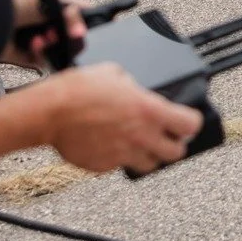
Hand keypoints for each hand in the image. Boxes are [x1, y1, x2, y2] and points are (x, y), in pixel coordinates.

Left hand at [2, 0, 87, 68]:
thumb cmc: (12, 5)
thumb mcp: (47, 3)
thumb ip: (70, 13)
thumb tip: (84, 23)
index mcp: (48, 5)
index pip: (73, 14)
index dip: (81, 20)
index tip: (84, 27)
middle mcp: (41, 22)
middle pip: (67, 34)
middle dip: (68, 35)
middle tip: (69, 34)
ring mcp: (34, 39)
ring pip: (57, 49)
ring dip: (53, 44)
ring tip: (44, 38)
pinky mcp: (25, 56)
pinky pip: (43, 61)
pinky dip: (42, 55)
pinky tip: (34, 45)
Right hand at [40, 63, 201, 173]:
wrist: (50, 112)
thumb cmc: (80, 89)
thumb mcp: (116, 73)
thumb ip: (134, 86)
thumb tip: (136, 90)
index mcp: (149, 110)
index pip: (190, 125)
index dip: (191, 122)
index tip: (187, 120)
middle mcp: (141, 136)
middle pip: (176, 153)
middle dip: (175, 144)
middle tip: (167, 136)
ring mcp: (122, 154)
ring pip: (150, 165)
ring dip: (149, 155)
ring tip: (138, 142)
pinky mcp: (104, 166)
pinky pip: (119, 166)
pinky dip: (120, 158)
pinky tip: (111, 144)